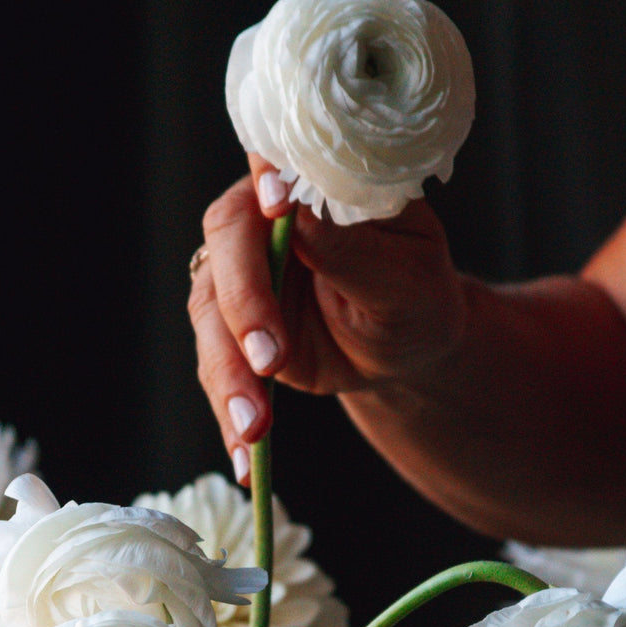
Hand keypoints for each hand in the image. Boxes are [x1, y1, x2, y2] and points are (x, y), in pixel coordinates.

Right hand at [188, 156, 467, 482]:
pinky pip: (218, 369)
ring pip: (210, 317)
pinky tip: (244, 457)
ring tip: (255, 428)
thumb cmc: (415, 294)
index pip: (273, 168)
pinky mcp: (231, 331)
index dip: (267, 185)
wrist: (405, 348)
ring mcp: (238, 277)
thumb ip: (351, 247)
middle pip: (226, 246)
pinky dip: (228, 413)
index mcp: (307, 187)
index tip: (278, 208)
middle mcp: (259, 221)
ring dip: (229, 375)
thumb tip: (298, 214)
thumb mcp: (404, 275)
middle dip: (243, 305)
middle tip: (270, 359)